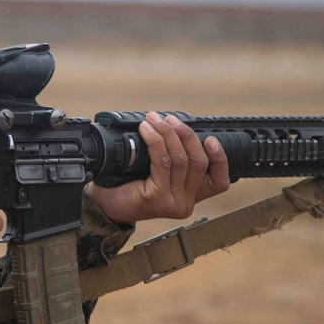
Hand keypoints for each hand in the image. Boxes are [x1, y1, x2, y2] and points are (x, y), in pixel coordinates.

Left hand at [86, 112, 229, 223]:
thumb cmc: (128, 186)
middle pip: (199, 162)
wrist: (103, 204)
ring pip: (180, 160)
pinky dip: (156, 141)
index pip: (219, 182)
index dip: (220, 158)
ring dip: (168, 133)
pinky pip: (163, 162)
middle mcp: (185, 203)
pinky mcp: (158, 198)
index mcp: (190, 197)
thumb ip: (175, 161)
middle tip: (169, 119)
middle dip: (185, 135)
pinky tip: (147, 130)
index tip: (210, 138)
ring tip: (155, 120)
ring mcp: (173, 203)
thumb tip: (179, 130)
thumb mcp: (158, 174)